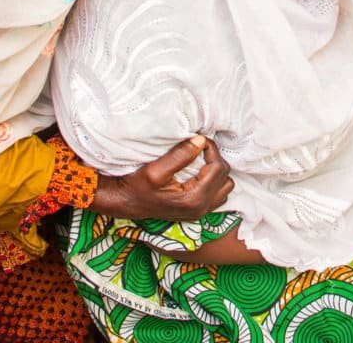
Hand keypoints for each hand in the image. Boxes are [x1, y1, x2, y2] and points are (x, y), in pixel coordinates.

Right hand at [90, 135, 233, 220]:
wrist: (127, 202)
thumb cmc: (138, 186)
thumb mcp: (155, 170)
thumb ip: (180, 155)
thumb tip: (201, 141)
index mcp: (194, 199)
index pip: (218, 168)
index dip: (211, 149)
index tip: (198, 140)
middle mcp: (201, 208)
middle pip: (226, 177)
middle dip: (215, 160)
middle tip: (200, 150)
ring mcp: (201, 212)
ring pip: (225, 187)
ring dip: (216, 172)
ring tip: (201, 162)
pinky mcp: (198, 210)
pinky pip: (219, 194)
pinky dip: (214, 182)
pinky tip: (199, 173)